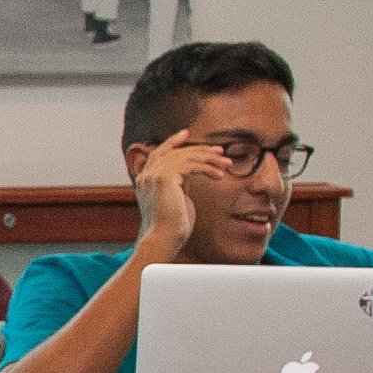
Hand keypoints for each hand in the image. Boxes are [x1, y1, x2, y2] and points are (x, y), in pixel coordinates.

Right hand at [129, 133, 229, 260]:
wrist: (164, 238)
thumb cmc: (172, 226)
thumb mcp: (176, 198)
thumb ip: (178, 183)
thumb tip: (190, 173)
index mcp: (145, 179)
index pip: (159, 153)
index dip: (173, 141)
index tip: (187, 133)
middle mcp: (146, 175)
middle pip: (175, 152)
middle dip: (200, 150)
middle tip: (220, 151)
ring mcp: (153, 175)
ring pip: (185, 157)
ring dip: (209, 159)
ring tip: (226, 164)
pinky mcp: (164, 178)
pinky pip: (190, 166)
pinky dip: (207, 168)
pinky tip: (219, 175)